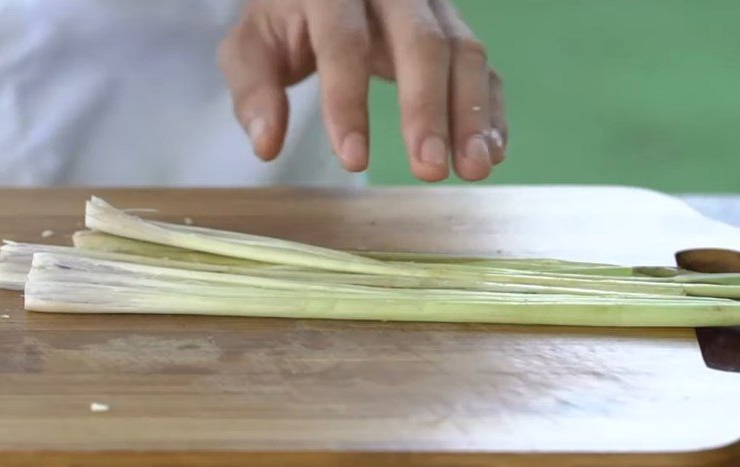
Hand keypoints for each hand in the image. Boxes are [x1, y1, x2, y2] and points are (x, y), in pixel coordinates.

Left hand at [218, 0, 505, 181]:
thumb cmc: (286, 22)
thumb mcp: (254, 47)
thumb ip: (255, 90)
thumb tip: (267, 144)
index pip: (344, 42)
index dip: (348, 102)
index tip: (352, 161)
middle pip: (421, 42)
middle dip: (427, 110)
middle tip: (428, 171)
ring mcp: (432, 8)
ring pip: (464, 52)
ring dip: (472, 115)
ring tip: (473, 169)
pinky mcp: (455, 31)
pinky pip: (484, 67)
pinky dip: (491, 112)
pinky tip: (490, 154)